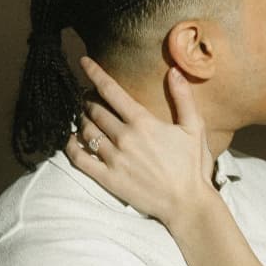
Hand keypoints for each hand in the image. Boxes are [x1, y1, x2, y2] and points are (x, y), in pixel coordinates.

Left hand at [65, 56, 215, 225]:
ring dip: (81, 120)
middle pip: (95, 110)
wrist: (187, 204)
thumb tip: (174, 71)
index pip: (111, 90)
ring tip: (83, 117)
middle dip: (88, 100)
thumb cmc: (192, 166)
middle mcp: (125, 137)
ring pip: (86, 131)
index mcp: (143, 122)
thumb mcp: (194, 128)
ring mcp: (114, 159)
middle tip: (87, 98)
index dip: (94, 73)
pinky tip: (71, 140)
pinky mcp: (108, 178)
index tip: (83, 61)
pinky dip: (71, 146)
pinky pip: (80, 158)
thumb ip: (183, 98)